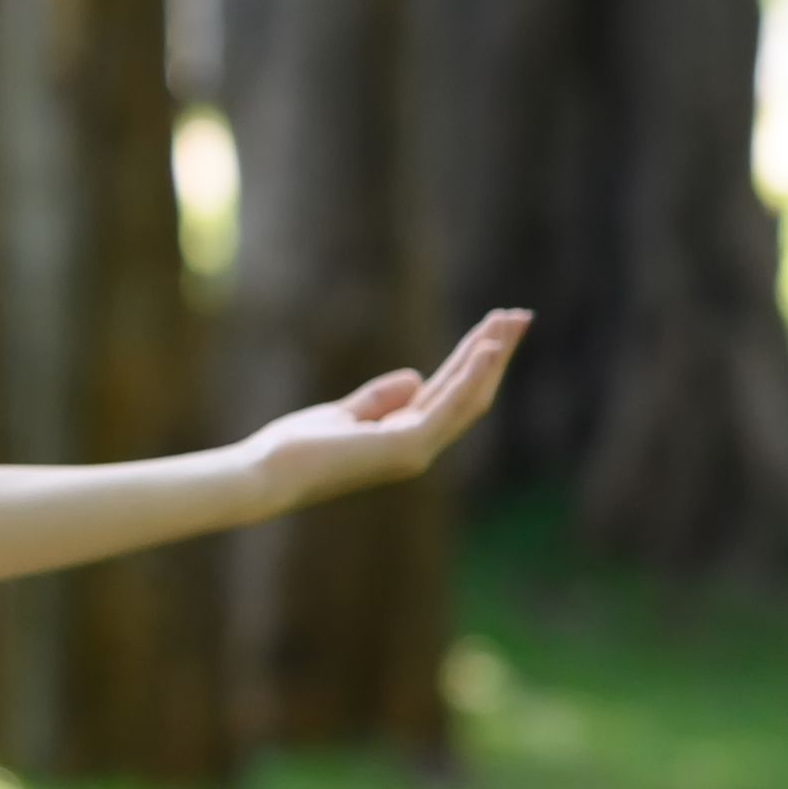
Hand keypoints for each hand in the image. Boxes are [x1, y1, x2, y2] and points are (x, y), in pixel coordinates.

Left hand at [247, 311, 529, 507]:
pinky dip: (470, 376)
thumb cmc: (296, 449)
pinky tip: (488, 348)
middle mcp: (419, 446)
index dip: (474, 359)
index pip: (451, 393)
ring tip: (513, 320)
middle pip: (470, 392)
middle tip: (521, 315)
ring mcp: (416, 450)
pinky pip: (449, 406)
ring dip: (493, 357)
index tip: (495, 325)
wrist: (267, 473)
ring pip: (469, 397)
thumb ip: (380, 399)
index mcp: (406, 438)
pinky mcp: (407, 448)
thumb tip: (416, 376)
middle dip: (496, 352)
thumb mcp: (343, 413)